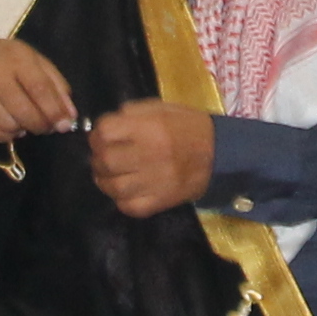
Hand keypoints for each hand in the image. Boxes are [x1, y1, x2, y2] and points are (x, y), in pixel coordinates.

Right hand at [0, 36, 80, 140]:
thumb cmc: (9, 60)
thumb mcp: (36, 62)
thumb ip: (56, 86)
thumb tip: (68, 116)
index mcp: (15, 58)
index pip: (39, 88)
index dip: (54, 111)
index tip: (64, 125)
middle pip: (24, 112)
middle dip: (41, 124)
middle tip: (47, 126)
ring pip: (9, 126)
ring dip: (23, 128)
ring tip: (24, 118)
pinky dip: (5, 135)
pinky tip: (9, 123)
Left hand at [90, 101, 214, 217]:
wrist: (219, 154)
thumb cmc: (188, 127)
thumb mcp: (161, 109)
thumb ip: (131, 113)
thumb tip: (104, 128)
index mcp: (150, 127)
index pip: (105, 131)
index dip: (98, 133)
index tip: (101, 136)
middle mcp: (150, 154)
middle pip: (105, 160)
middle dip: (97, 157)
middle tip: (102, 156)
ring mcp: (155, 182)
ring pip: (113, 187)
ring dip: (105, 180)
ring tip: (110, 174)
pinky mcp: (160, 202)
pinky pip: (128, 206)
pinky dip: (121, 199)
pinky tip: (125, 190)